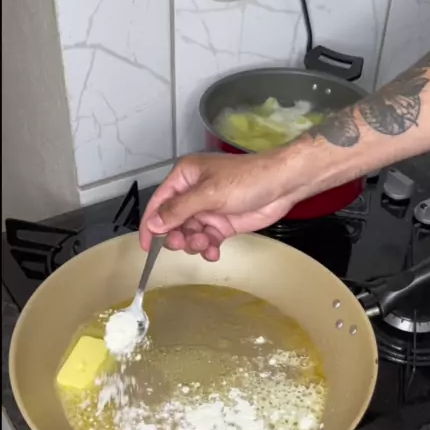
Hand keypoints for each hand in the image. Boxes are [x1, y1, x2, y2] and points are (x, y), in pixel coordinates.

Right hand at [139, 150, 304, 260]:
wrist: (282, 185)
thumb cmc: (247, 179)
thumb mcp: (209, 193)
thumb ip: (179, 209)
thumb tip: (153, 223)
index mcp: (185, 177)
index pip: (159, 203)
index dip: (150, 225)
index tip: (147, 246)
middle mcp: (193, 193)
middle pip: (173, 222)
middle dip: (177, 236)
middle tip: (185, 244)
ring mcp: (208, 210)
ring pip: (189, 234)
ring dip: (194, 244)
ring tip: (206, 245)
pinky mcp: (222, 224)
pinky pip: (206, 240)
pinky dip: (207, 248)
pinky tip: (213, 252)